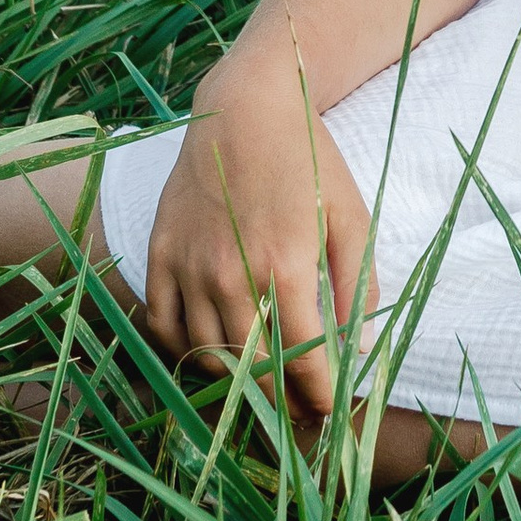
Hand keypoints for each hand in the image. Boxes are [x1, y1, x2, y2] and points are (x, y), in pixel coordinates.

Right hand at [140, 87, 374, 414]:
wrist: (244, 106)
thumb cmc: (307, 157)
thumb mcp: (351, 215)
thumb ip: (358, 283)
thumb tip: (359, 347)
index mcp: (284, 267)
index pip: (301, 359)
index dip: (318, 395)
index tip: (330, 410)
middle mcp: (230, 275)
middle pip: (249, 370)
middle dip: (278, 403)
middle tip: (297, 414)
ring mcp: (189, 265)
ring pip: (203, 354)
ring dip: (231, 384)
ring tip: (256, 394)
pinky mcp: (161, 252)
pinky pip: (161, 323)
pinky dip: (181, 349)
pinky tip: (207, 354)